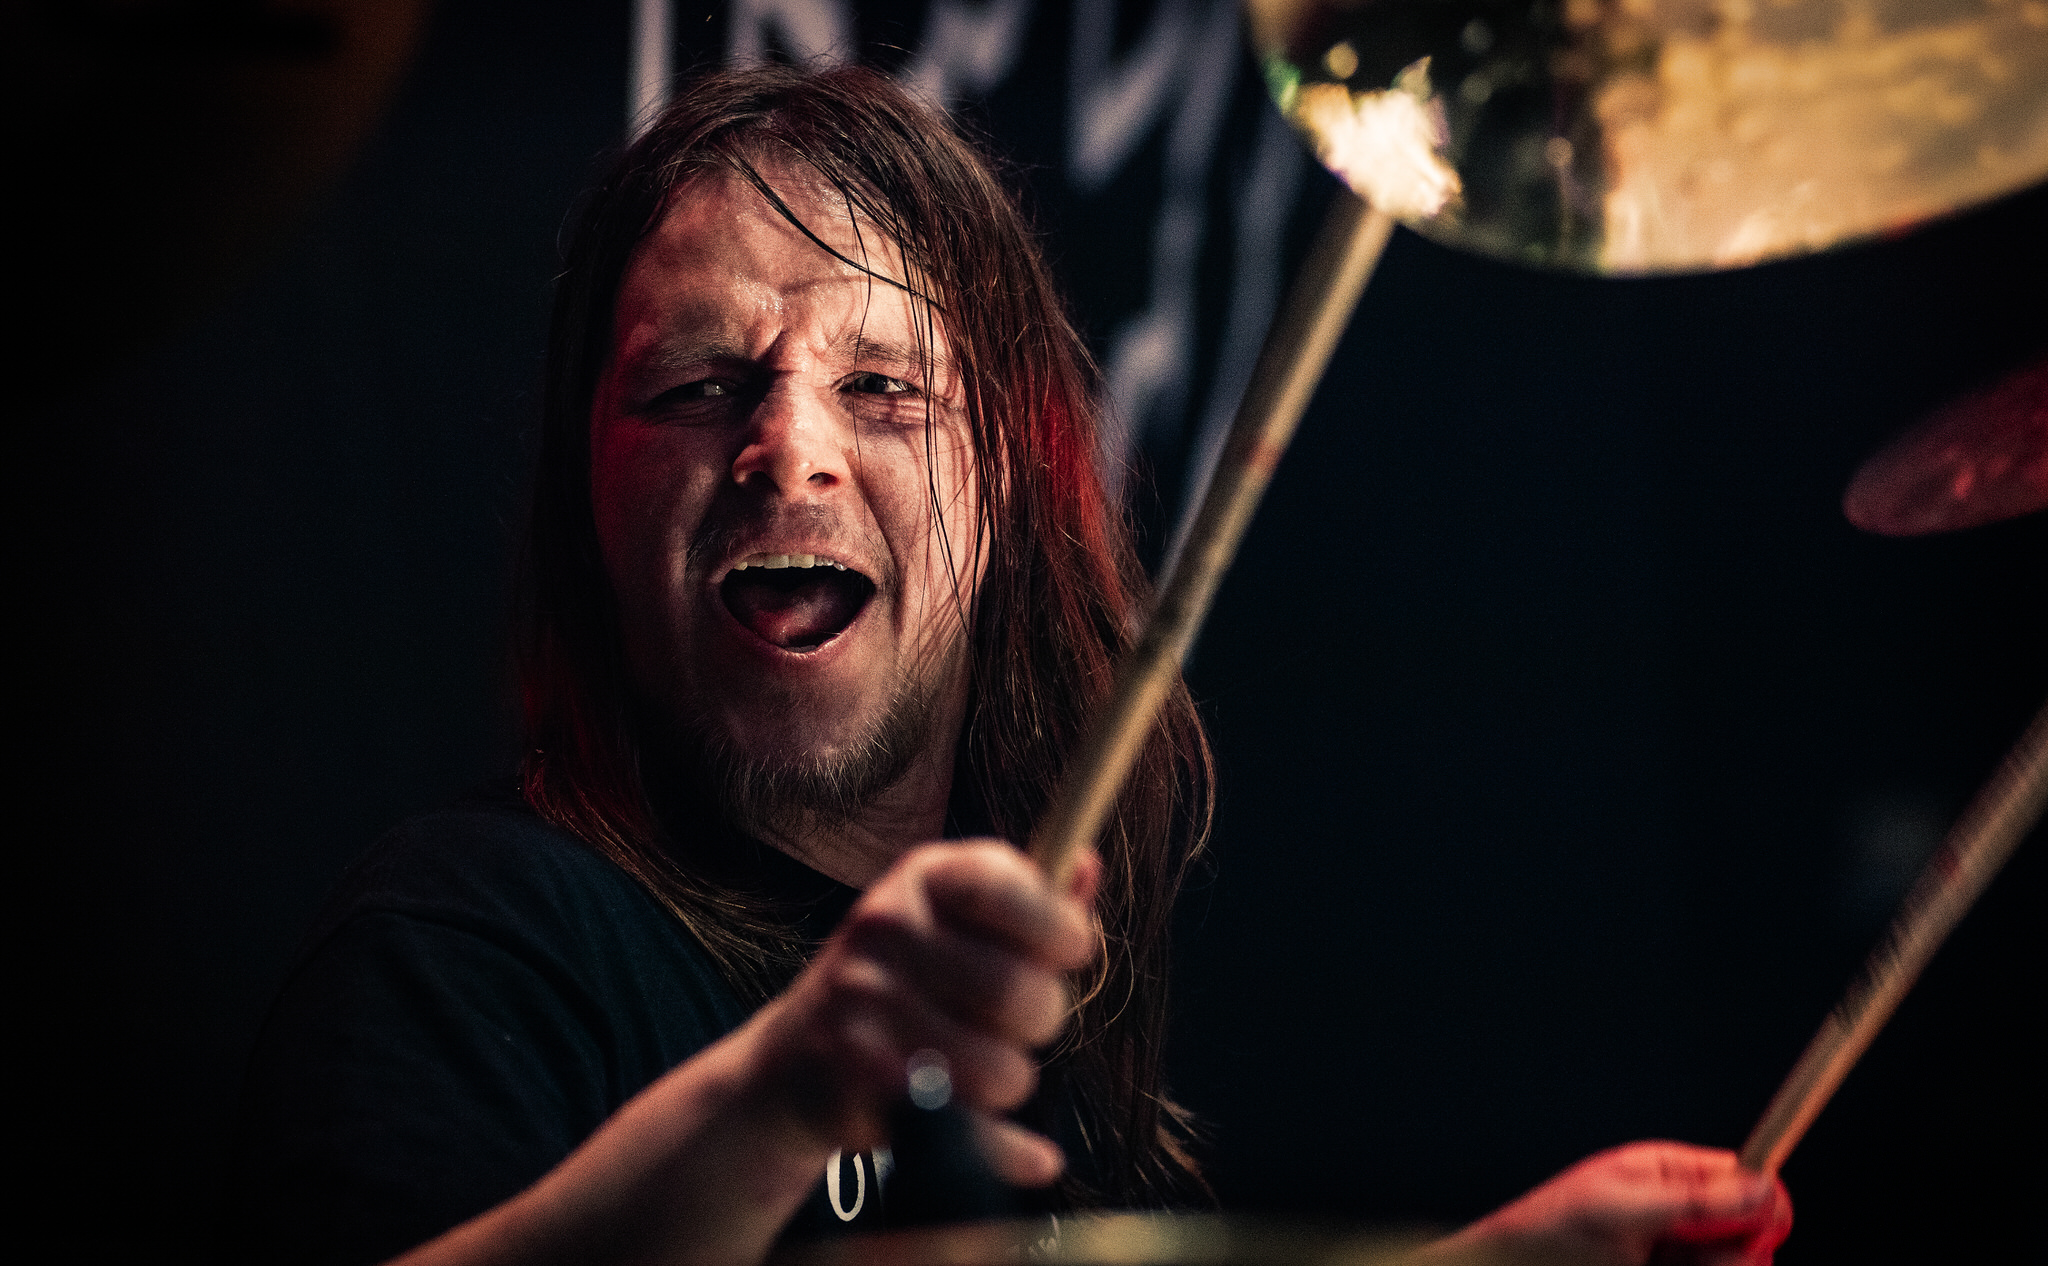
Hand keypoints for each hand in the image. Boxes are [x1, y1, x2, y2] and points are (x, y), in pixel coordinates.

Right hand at [753, 840, 1100, 1187]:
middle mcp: (886, 929)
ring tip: (983, 1066)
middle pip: (1020, 991)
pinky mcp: (862, 1081)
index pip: (1006, 887)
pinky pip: (971, 1131)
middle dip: (1042, 1017)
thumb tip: (1088, 866)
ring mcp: (867, 1004)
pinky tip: (1032, 1154)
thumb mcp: (955, 918)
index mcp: (922, 877)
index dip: (1059, 927)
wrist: (798, 1058)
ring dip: (1011, 1080)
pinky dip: (1010, 1151)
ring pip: (1003, 1071)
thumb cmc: (906, 979)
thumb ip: (1028, 897)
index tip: (1070, 950)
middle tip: (1017, 1023)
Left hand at [1432, 1141, 1791, 1265]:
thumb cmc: (1551, 1234)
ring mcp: (1680, 1254)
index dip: (1765, 1205)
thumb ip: (1694, 1202)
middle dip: (1735, 1255)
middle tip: (1681, 1259)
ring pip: (1735, 1265)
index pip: (1746, 1179)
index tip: (1761, 1233)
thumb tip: (1764, 1187)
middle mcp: (1684, 1215)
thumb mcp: (1623, 1211)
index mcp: (1670, 1173)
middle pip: (1753, 1234)